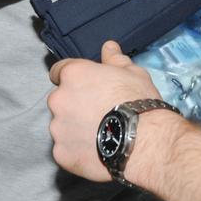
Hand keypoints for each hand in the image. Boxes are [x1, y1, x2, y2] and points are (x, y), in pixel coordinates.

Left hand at [47, 41, 161, 180]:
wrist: (143, 141)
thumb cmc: (138, 101)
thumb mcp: (132, 73)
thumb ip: (115, 59)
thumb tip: (108, 46)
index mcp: (74, 75)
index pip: (59, 71)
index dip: (72, 78)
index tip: (85, 86)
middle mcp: (59, 99)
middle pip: (61, 100)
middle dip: (74, 104)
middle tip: (98, 113)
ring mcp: (58, 129)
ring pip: (62, 126)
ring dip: (74, 128)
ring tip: (100, 135)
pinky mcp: (61, 153)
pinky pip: (66, 149)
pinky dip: (77, 150)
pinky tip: (97, 151)